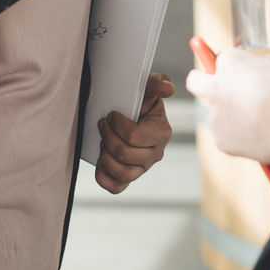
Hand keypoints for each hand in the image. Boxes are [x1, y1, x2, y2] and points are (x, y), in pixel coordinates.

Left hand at [95, 73, 174, 193]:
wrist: (125, 109)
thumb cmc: (136, 98)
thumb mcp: (146, 86)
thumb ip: (157, 82)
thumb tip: (169, 89)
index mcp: (162, 133)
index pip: (134, 137)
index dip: (116, 125)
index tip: (111, 115)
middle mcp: (155, 154)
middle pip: (124, 154)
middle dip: (108, 137)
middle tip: (103, 125)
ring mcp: (143, 168)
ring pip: (122, 173)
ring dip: (106, 156)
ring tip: (103, 142)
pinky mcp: (130, 176)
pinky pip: (117, 187)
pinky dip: (104, 177)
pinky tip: (100, 162)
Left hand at [186, 47, 269, 163]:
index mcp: (232, 61)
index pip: (222, 58)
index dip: (235, 67)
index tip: (248, 74)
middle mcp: (217, 86)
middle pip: (196, 81)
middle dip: (204, 83)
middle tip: (226, 92)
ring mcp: (216, 115)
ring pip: (216, 114)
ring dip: (231, 116)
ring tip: (261, 120)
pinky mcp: (220, 140)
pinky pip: (226, 138)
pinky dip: (239, 139)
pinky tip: (260, 136)